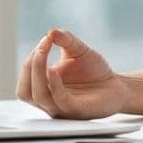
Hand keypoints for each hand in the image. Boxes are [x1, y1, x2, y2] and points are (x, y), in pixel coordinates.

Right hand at [16, 28, 131, 119]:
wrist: (118, 86)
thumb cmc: (94, 71)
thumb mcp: (79, 50)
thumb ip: (66, 40)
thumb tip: (51, 32)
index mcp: (45, 88)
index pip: (27, 78)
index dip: (31, 59)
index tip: (46, 39)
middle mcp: (49, 100)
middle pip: (25, 91)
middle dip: (29, 66)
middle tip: (42, 46)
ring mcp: (62, 108)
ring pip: (38, 96)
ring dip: (37, 72)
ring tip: (44, 52)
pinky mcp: (77, 110)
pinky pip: (60, 101)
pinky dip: (54, 86)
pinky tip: (54, 71)